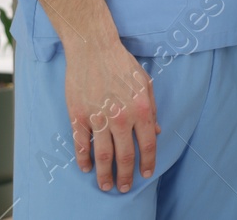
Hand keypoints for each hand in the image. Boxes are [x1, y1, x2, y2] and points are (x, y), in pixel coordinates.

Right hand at [64, 38, 160, 192]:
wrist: (93, 48)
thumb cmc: (122, 63)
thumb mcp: (145, 83)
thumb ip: (152, 109)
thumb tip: (157, 132)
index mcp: (141, 109)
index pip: (148, 145)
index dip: (148, 163)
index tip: (146, 175)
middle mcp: (121, 117)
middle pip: (125, 156)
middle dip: (125, 175)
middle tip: (124, 188)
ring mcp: (98, 118)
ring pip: (102, 155)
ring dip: (104, 174)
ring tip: (106, 186)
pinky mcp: (79, 116)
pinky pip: (81, 144)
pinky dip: (83, 159)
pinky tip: (85, 168)